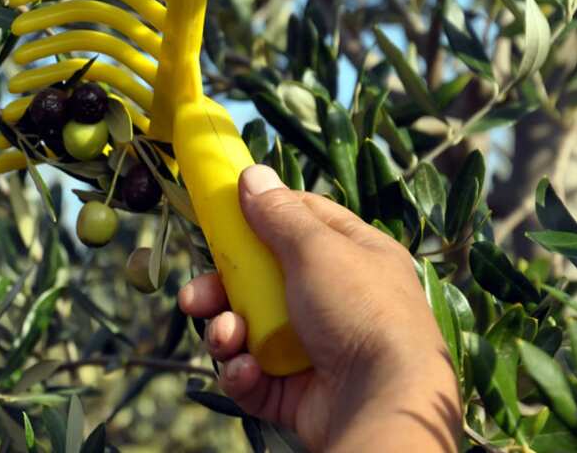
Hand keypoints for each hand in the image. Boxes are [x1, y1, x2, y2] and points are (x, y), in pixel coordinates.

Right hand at [179, 165, 460, 451]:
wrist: (382, 402)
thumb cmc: (360, 311)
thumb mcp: (317, 249)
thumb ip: (279, 214)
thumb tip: (252, 174)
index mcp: (352, 257)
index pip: (300, 222)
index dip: (259, 215)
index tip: (221, 215)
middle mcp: (333, 300)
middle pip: (259, 282)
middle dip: (220, 289)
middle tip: (195, 298)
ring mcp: (313, 348)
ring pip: (247, 330)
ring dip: (225, 332)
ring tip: (226, 338)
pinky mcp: (296, 391)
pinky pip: (253, 375)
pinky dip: (242, 373)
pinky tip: (246, 371)